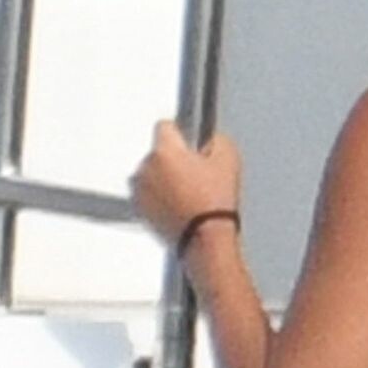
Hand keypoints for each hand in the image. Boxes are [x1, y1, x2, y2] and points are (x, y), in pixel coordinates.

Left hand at [131, 120, 241, 247]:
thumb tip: (209, 141)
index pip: (164, 126)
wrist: (205, 241)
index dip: (180, 134)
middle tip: (195, 176)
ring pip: (151, 175)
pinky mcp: (139, 211)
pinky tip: (179, 208)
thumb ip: (216, 140)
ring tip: (188, 195)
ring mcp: (139, 191)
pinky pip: (148, 196)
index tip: (189, 144)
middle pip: (157, 153)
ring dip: (164, 180)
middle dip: (172, 160)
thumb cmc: (214, 205)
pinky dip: (159, 199)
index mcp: (164, 150)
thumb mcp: (229, 159)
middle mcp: (145, 168)